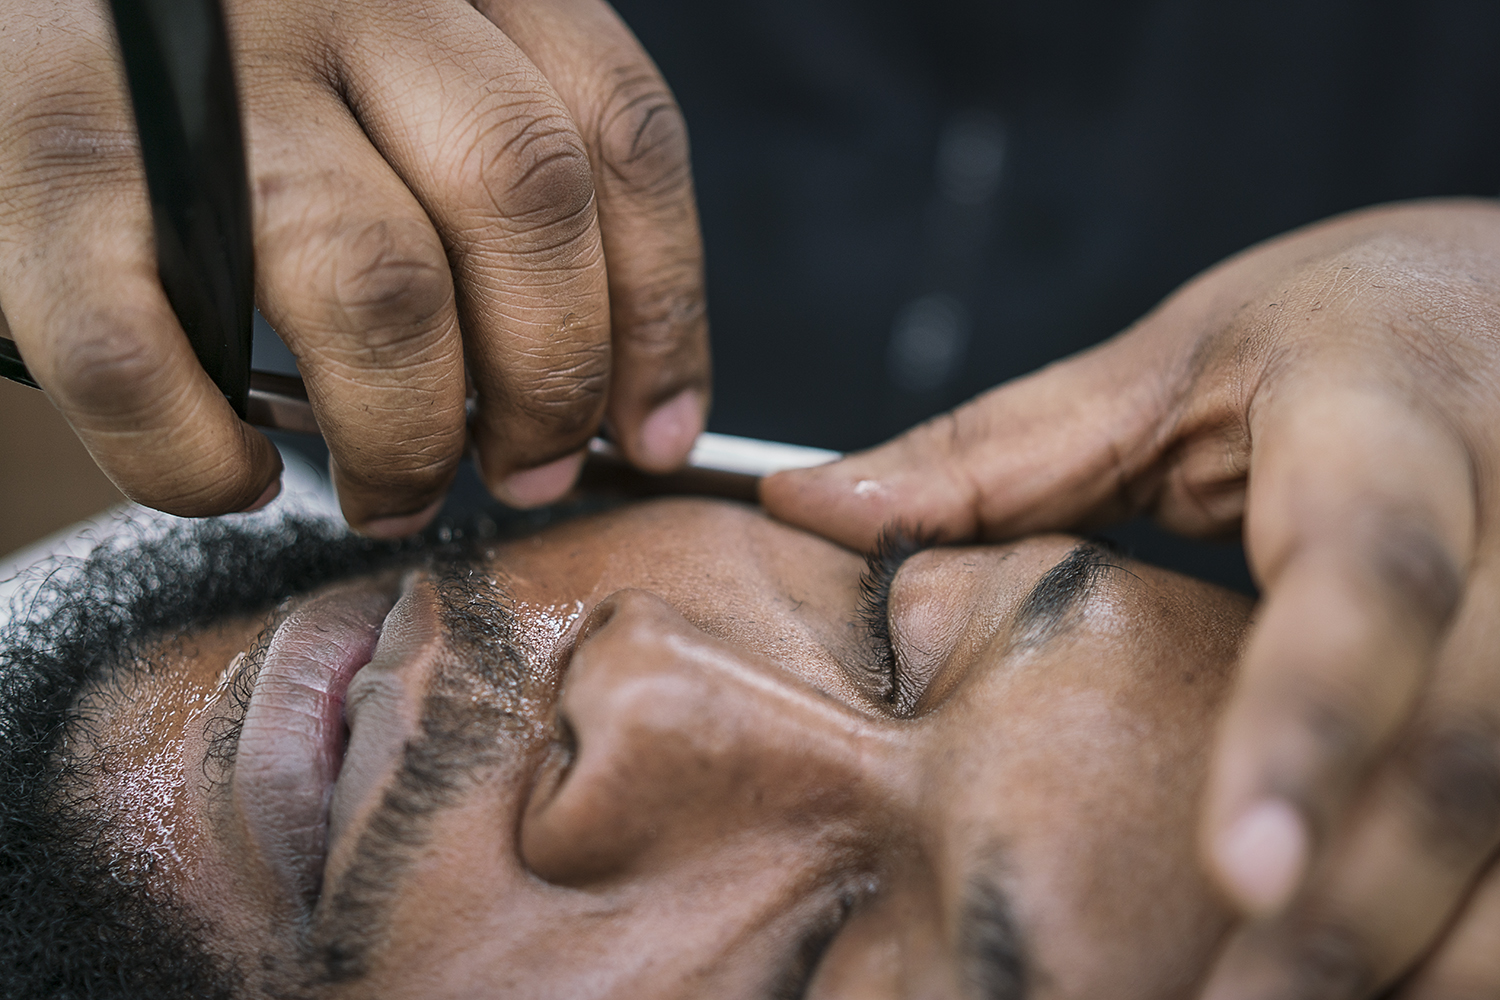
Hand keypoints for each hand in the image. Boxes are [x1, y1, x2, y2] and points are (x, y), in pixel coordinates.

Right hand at [0, 0, 708, 533]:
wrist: (23, 12)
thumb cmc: (231, 81)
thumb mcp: (392, 73)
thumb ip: (493, 180)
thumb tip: (614, 405)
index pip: (620, 133)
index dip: (659, 308)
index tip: (653, 432)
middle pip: (523, 196)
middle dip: (551, 379)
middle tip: (531, 474)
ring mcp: (189, 69)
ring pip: (376, 283)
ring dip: (405, 434)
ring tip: (393, 496)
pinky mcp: (43, 157)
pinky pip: (149, 356)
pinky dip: (198, 456)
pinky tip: (233, 475)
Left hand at [763, 199, 1499, 996]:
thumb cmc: (1344, 330)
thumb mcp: (1175, 364)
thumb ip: (998, 452)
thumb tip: (801, 507)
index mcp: (1387, 423)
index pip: (1366, 578)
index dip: (1305, 725)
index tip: (1238, 874)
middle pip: (1468, 749)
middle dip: (1351, 920)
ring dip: (1423, 962)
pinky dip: (1474, 944)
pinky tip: (1380, 990)